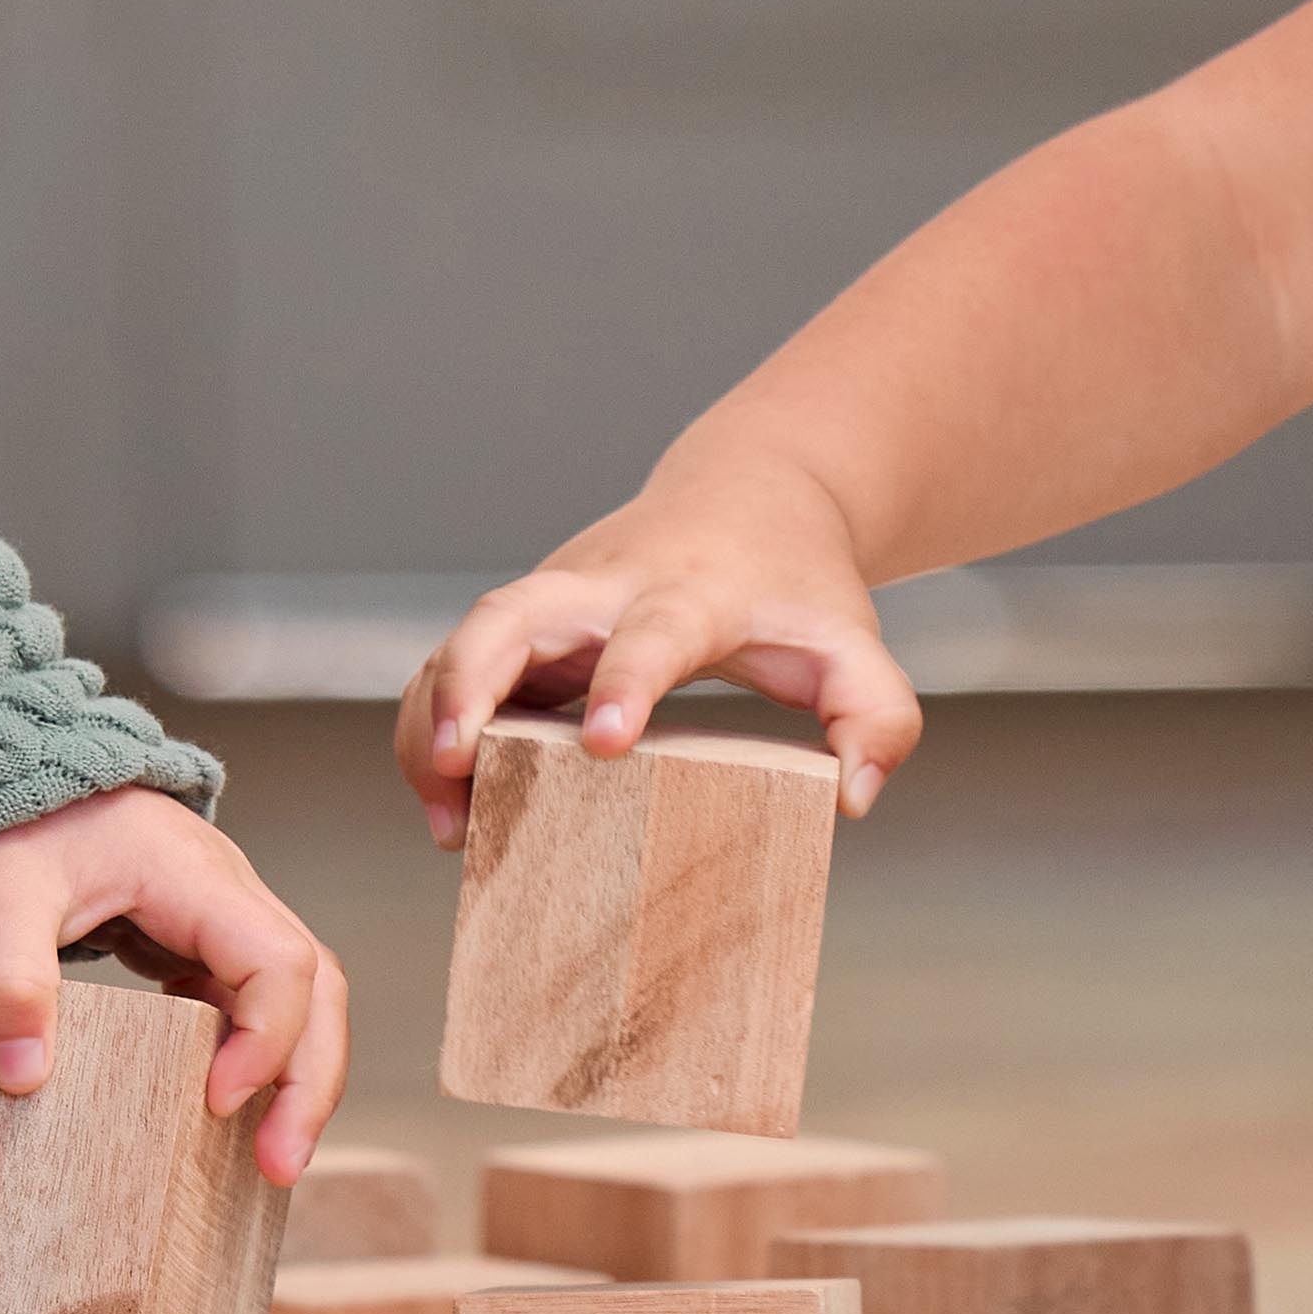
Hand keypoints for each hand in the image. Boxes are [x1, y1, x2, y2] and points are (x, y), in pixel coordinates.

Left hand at [0, 786, 349, 1178]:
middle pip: (315, 986)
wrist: (1, 777)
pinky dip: (255, 1059)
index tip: (215, 1100)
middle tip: (280, 1166)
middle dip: (310, 1080)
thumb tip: (26, 1079)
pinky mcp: (196, 943)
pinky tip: (221, 1108)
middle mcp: (227, 895)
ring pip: (299, 997)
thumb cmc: (6, 825)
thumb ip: (5, 979)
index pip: (278, 960)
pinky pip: (253, 1003)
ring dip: (295, 1076)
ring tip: (270, 1158)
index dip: (266, 1038)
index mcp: (194, 875)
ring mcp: (219, 919)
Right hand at [398, 460, 924, 840]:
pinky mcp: (526, 628)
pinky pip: (456, 668)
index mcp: (690, 591)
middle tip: (455, 762)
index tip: (604, 742)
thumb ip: (878, 716)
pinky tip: (452, 808)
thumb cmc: (795, 581)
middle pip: (510, 613)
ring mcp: (555, 604)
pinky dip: (435, 729)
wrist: (750, 495)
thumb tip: (852, 797)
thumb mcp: (854, 643)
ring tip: (446, 818)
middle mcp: (604, 588)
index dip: (625, 680)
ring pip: (463, 640)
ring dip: (434, 722)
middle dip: (469, 682)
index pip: (652, 631)